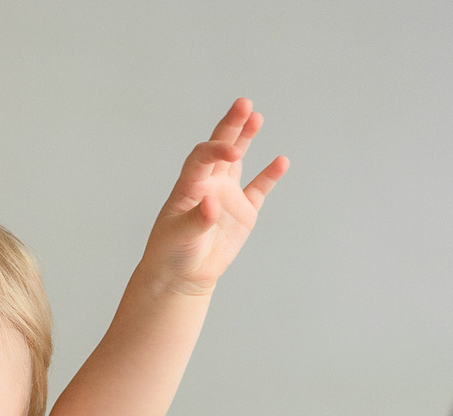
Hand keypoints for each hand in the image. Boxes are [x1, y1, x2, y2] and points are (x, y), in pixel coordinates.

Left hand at [144, 98, 287, 296]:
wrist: (182, 274)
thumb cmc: (171, 252)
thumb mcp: (178, 237)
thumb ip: (195, 220)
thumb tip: (212, 204)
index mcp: (189, 185)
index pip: (202, 157)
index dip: (216, 150)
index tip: (233, 151)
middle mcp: (208, 184)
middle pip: (219, 148)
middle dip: (231, 126)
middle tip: (244, 104)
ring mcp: (226, 196)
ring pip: (237, 161)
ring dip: (245, 138)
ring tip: (256, 117)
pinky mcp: (243, 212)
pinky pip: (258, 190)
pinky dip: (269, 176)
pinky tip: (280, 161)